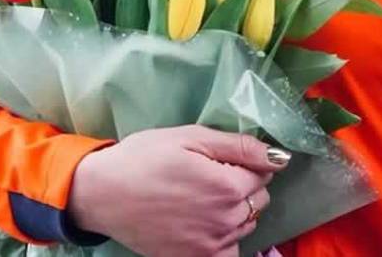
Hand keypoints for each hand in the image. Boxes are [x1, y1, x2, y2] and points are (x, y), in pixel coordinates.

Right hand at [67, 126, 289, 256]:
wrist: (101, 193)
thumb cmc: (144, 157)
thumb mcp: (191, 136)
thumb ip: (239, 146)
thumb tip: (279, 157)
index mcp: (228, 185)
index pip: (265, 172)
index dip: (246, 162)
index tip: (221, 158)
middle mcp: (225, 219)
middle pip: (259, 199)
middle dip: (244, 185)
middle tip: (210, 175)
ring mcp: (211, 244)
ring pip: (247, 224)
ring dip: (236, 211)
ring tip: (202, 197)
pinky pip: (230, 253)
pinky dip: (226, 240)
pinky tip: (207, 225)